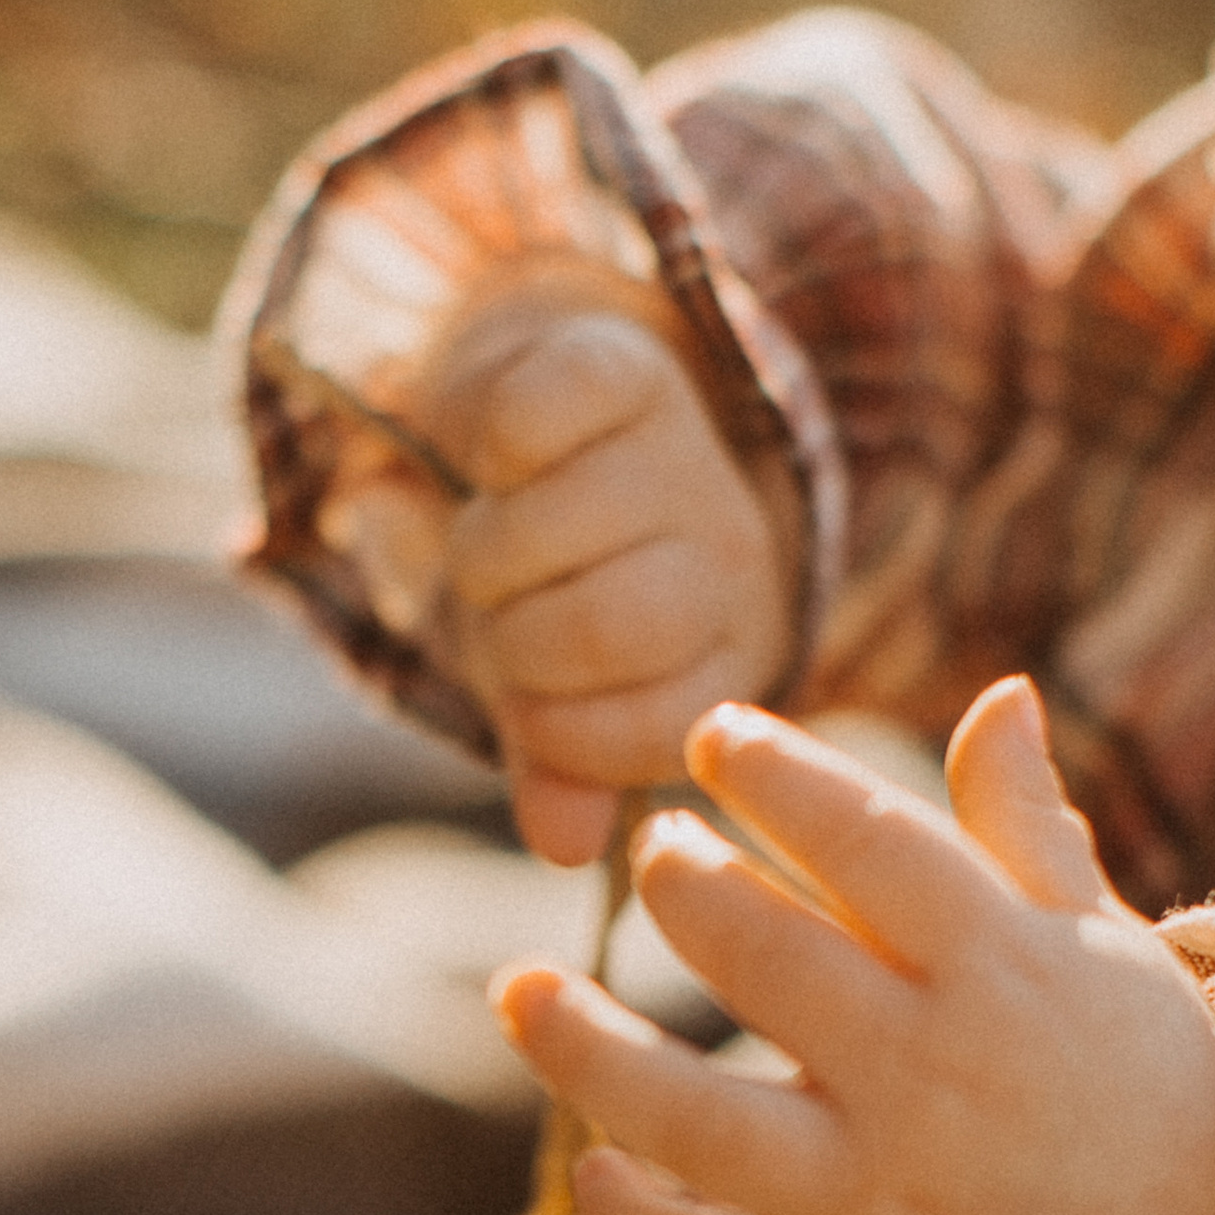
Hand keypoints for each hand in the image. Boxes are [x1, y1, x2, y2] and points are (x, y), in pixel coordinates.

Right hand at [404, 265, 795, 865]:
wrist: (551, 421)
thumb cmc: (555, 581)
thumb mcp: (558, 688)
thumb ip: (561, 763)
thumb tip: (563, 842)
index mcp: (726, 650)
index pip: (641, 730)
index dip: (552, 728)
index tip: (527, 699)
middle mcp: (725, 553)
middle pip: (608, 624)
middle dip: (515, 636)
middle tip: (495, 614)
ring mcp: (680, 458)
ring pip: (558, 527)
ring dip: (488, 550)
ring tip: (489, 544)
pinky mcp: (622, 371)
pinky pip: (528, 425)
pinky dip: (489, 452)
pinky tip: (499, 460)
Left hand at [491, 680, 1214, 1214]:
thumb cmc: (1133, 1074)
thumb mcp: (1101, 943)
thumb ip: (1024, 827)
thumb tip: (995, 693)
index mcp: (1009, 973)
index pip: (868, 842)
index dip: (773, 773)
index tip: (709, 737)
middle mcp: (940, 1086)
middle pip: (765, 962)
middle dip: (682, 884)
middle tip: (655, 849)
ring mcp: (887, 1206)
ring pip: (695, 1123)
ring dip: (586, 1049)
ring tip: (521, 989)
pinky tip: (592, 1163)